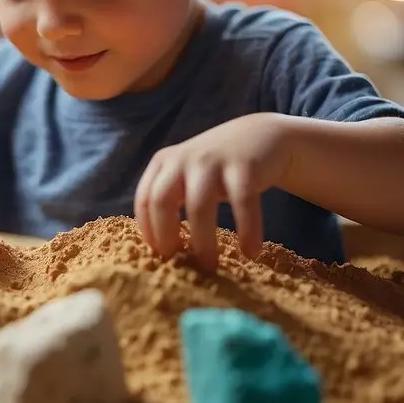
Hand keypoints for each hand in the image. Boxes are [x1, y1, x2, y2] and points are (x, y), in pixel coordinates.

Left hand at [135, 113, 293, 269]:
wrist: (259, 136)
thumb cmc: (216, 168)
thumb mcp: (186, 175)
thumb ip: (170, 200)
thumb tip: (160, 250)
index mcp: (163, 163)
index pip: (144, 200)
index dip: (149, 230)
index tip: (160, 256)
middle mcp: (182, 160)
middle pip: (161, 201)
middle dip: (166, 236)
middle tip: (177, 265)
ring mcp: (212, 160)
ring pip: (199, 205)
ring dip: (203, 240)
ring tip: (210, 266)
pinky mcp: (244, 165)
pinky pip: (242, 202)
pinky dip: (247, 230)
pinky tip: (251, 252)